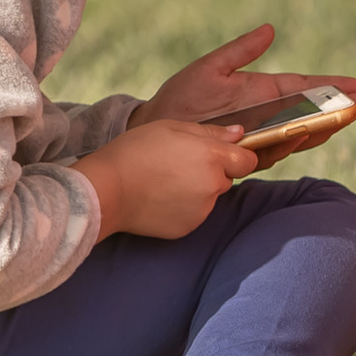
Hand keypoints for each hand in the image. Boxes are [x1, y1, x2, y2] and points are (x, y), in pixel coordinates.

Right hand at [73, 119, 257, 240]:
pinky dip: (183, 207)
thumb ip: (210, 132)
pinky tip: (160, 198)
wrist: (108, 189)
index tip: (219, 154)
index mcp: (212, 157)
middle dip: (211, 172)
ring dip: (197, 190)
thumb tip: (239, 135)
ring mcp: (201, 210)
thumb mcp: (172, 128)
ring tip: (165, 181)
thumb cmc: (136, 151)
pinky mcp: (188, 228)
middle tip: (179, 165)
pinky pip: (194, 214)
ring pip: (209, 197)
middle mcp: (212, 185)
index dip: (236, 156)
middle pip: (225, 178)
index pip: (247, 161)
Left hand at [131, 25, 355, 155]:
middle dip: (339, 109)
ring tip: (345, 117)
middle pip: (311, 113)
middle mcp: (267, 116)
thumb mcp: (212, 67)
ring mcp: (259, 136)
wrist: (156, 127)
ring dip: (323, 126)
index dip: (331, 87)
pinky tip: (304, 133)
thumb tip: (270, 29)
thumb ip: (241, 50)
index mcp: (264, 92)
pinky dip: (291, 141)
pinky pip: (274, 150)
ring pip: (300, 134)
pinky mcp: (246, 154)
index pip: (305, 89)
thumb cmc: (182, 97)